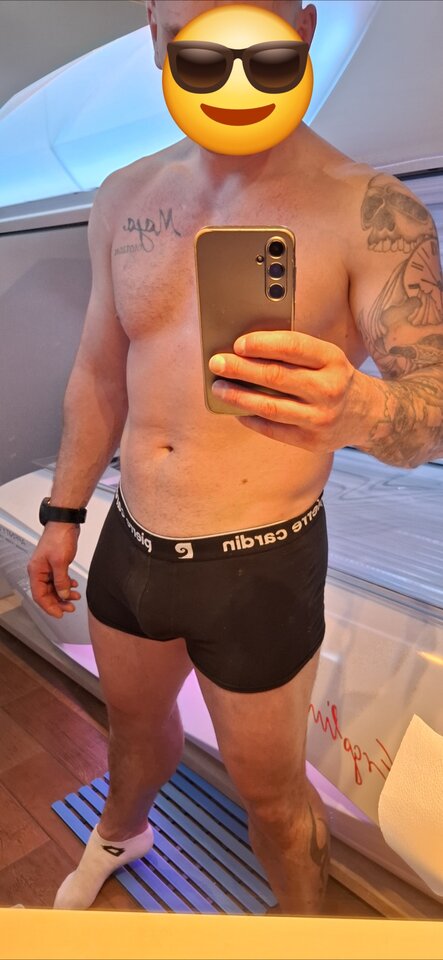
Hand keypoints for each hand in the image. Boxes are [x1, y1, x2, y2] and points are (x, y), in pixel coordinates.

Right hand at [27, 524, 81, 618]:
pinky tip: (73, 585)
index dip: (49, 607)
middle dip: (59, 602)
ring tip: (75, 597)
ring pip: (54, 587)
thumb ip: (61, 581)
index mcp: (36, 571)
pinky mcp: (55, 563)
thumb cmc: (58, 537)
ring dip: (64, 593)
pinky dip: (66, 584)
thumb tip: (63, 594)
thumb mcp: (60, 562)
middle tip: (70, 607)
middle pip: (47, 593)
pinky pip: (59, 579)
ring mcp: (47, 567)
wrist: (65, 523)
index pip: (39, 595)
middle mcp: (39, 570)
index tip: (59, 614)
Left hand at [208, 330, 369, 450]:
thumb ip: (295, 354)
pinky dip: (250, 418)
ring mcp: (321, 418)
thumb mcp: (328, 359)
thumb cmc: (336, 379)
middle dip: (241, 369)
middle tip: (216, 363)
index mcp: (333, 360)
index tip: (238, 343)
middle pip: (276, 377)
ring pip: (270, 407)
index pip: (293, 347)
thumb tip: (245, 351)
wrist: (371, 416)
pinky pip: (273, 430)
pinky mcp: (312, 442)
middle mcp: (329, 389)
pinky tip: (236, 410)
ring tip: (219, 388)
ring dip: (238, 397)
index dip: (262, 344)